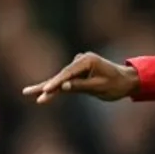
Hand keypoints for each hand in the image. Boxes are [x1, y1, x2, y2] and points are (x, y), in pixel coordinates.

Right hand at [21, 52, 139, 103]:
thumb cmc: (116, 84)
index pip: (68, 74)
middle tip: (26, 92)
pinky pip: (66, 81)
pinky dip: (56, 88)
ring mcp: (79, 66)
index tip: (45, 90)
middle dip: (45, 85)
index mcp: (87, 60)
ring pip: (61, 79)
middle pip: (61, 75)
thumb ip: (81, 86)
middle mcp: (81, 60)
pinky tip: (42, 93)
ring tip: (28, 93)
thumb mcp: (99, 87)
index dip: (55, 83)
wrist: (128, 81)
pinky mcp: (79, 73)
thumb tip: (62, 87)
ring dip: (48, 88)